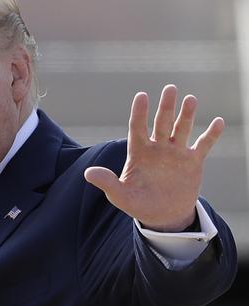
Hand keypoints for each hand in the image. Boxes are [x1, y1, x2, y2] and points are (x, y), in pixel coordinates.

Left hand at [84, 84, 223, 231]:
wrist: (163, 216)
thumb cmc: (138, 204)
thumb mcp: (120, 196)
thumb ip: (107, 182)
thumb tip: (88, 173)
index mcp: (139, 152)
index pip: (138, 127)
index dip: (139, 112)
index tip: (141, 96)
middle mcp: (158, 147)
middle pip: (162, 122)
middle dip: (166, 106)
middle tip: (170, 89)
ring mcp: (176, 152)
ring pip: (181, 128)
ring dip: (186, 114)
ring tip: (190, 99)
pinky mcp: (193, 161)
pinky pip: (203, 144)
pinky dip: (211, 134)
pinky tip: (218, 122)